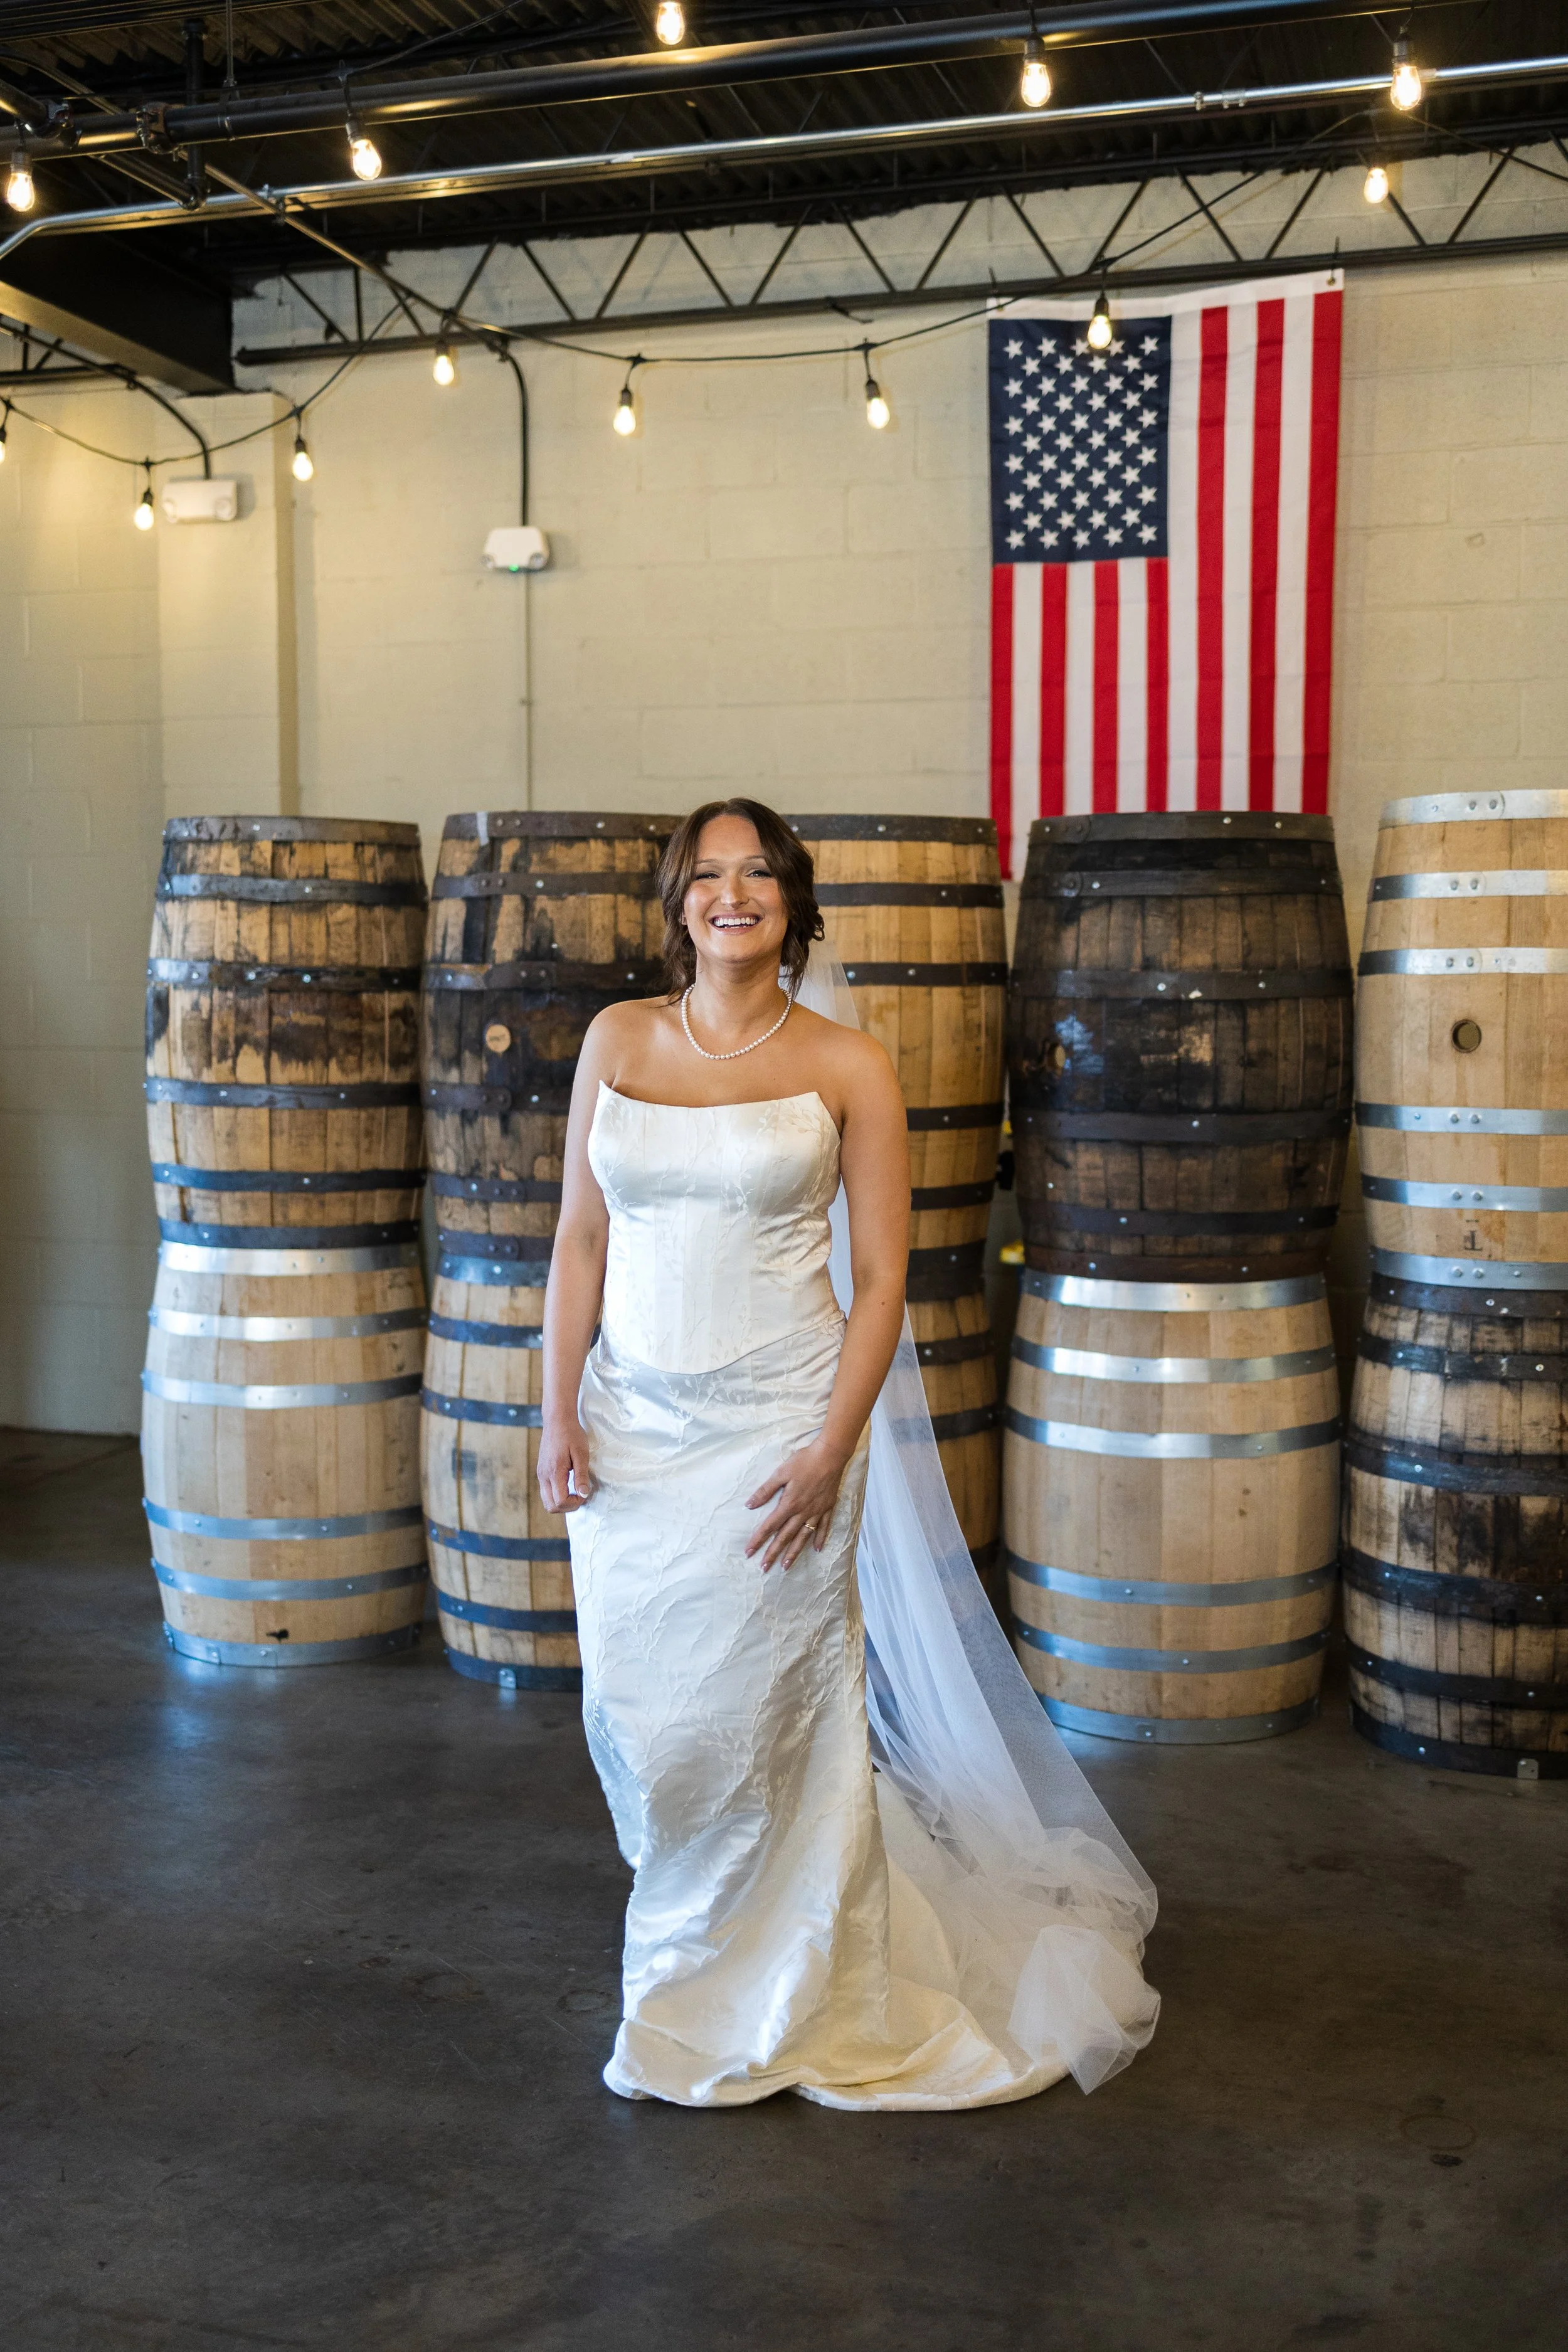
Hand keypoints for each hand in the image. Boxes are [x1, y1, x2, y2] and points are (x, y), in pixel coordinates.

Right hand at [537, 1417, 592, 1514]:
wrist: (557, 1419)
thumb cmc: (571, 1434)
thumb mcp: (581, 1454)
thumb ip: (581, 1476)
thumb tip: (584, 1495)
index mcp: (554, 1472)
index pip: (560, 1501)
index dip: (574, 1503)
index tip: (584, 1493)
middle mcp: (543, 1475)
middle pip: (550, 1506)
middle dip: (567, 1507)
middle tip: (580, 1497)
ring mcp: (540, 1474)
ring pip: (546, 1500)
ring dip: (561, 1502)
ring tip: (575, 1492)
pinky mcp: (541, 1471)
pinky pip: (546, 1491)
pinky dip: (556, 1494)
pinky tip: (568, 1485)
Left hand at [745, 1437, 848, 1570]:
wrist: (830, 1455)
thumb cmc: (804, 1461)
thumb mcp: (781, 1473)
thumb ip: (765, 1491)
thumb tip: (749, 1505)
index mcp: (789, 1504)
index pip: (770, 1526)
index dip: (758, 1540)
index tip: (749, 1552)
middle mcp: (802, 1512)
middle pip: (785, 1536)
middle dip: (773, 1553)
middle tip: (764, 1568)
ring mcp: (817, 1512)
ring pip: (803, 1537)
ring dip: (794, 1552)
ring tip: (786, 1566)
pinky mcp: (828, 1508)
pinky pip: (824, 1527)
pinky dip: (820, 1539)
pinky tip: (817, 1549)